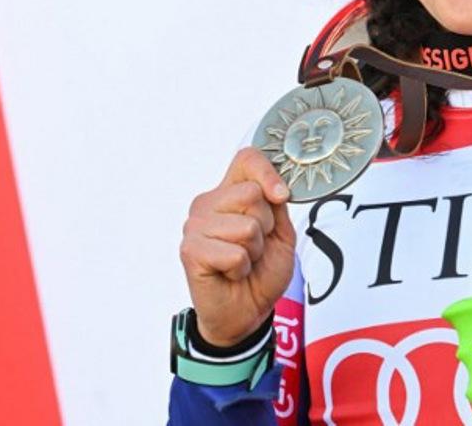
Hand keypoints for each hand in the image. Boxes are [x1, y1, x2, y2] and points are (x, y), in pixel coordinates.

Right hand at [179, 147, 296, 346]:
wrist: (246, 313)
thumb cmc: (261, 272)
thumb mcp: (281, 234)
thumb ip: (276, 205)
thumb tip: (276, 189)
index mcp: (230, 193)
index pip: (246, 159)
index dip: (268, 172)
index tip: (281, 196)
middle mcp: (207, 203)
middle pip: (251, 193)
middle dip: (266, 226)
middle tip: (254, 246)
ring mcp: (195, 225)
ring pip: (246, 226)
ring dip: (254, 251)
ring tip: (243, 262)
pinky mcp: (191, 250)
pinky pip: (235, 253)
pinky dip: (242, 268)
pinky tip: (231, 273)